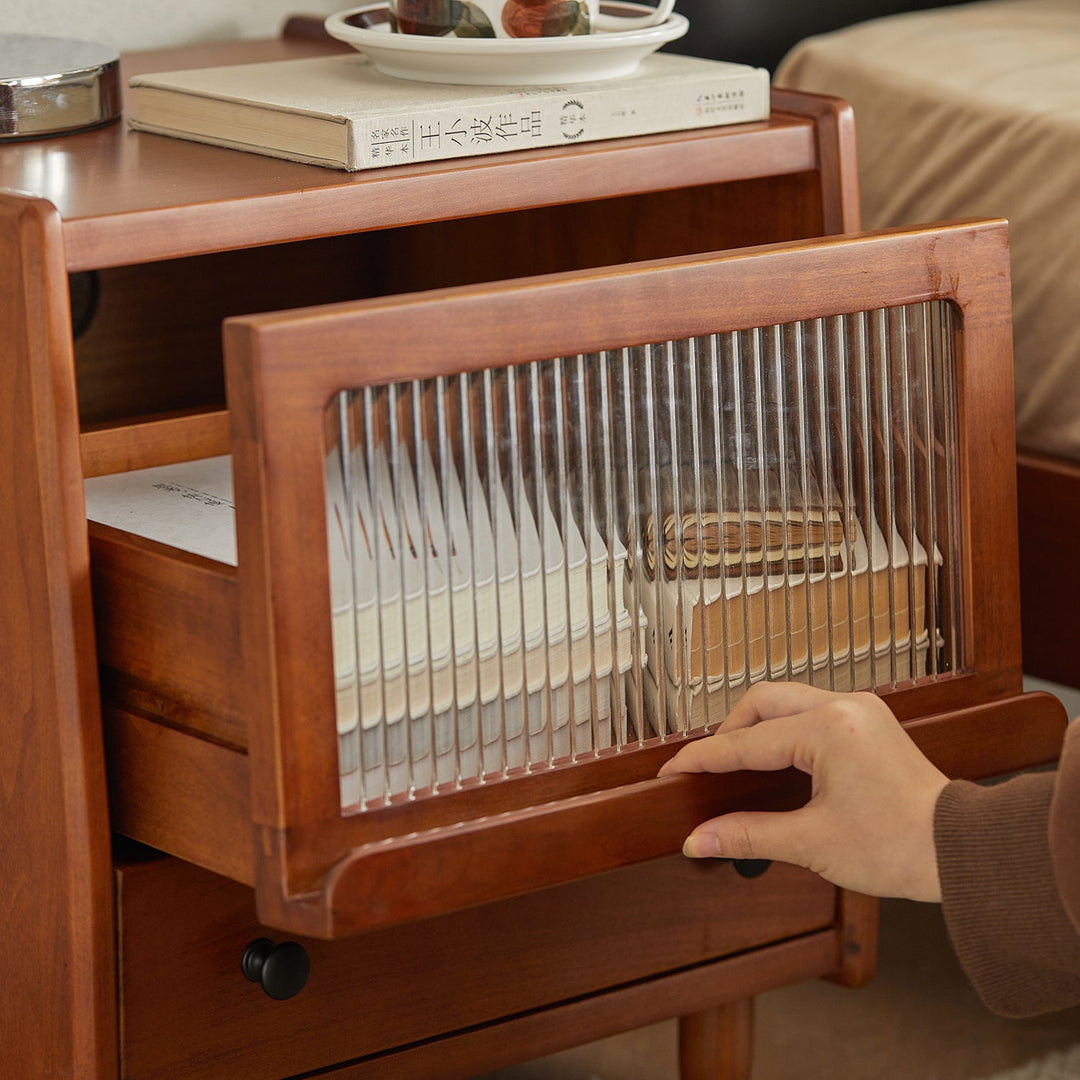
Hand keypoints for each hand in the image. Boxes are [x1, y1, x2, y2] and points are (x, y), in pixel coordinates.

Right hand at [657, 681, 948, 901]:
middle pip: (762, 701)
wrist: (961, 851)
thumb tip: (698, 838)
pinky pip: (812, 709)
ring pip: (787, 700)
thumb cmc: (901, 846)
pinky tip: (776, 758)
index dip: (703, 758)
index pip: (745, 742)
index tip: (674, 770)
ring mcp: (860, 710)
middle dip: (729, 731)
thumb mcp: (812, 843)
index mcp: (827, 729)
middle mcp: (843, 707)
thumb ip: (747, 834)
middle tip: (708, 767)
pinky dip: (785, 728)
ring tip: (738, 764)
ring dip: (757, 726)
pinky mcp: (870, 721)